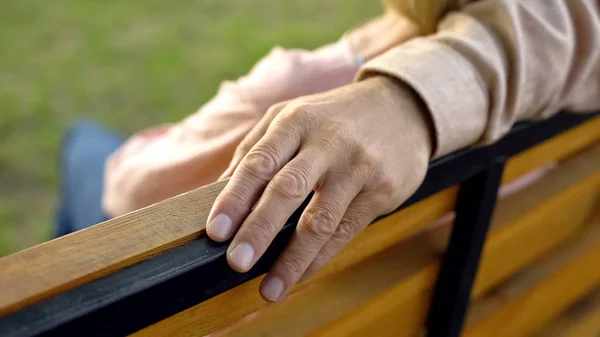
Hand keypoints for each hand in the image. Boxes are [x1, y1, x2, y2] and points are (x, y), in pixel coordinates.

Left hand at [206, 76, 432, 301]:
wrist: (401, 107)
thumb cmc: (333, 118)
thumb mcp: (293, 117)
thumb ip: (257, 150)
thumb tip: (219, 194)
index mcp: (296, 120)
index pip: (260, 162)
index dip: (235, 198)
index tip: (216, 232)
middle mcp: (328, 140)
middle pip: (288, 189)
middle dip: (259, 229)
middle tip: (236, 262)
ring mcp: (358, 165)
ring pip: (320, 219)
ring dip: (292, 259)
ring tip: (270, 289)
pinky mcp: (382, 189)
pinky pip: (346, 230)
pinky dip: (320, 257)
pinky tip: (301, 274)